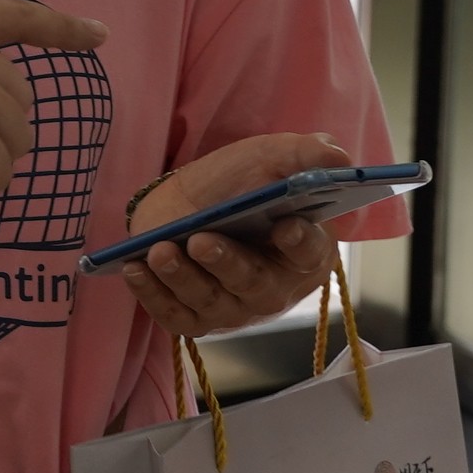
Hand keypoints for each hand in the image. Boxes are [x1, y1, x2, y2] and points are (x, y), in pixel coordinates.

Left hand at [114, 132, 352, 339]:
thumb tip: (337, 157)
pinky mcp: (194, 317)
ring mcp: (232, 309)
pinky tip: (135, 268)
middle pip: (254, 285)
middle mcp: (273, 289)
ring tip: (159, 250)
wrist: (189, 202)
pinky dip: (153, 295)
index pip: (310, 254)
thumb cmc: (238, 184)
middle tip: (202, 240)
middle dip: (227, 263)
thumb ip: (306, 154)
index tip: (286, 226)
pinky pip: (174, 315)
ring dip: (182, 277)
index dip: (301, 243)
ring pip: (210, 300)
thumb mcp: (271, 158)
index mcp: (305, 253)